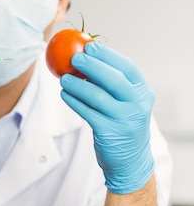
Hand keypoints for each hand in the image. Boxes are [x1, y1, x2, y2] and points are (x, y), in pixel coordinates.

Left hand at [59, 42, 154, 193]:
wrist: (130, 159)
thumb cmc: (123, 122)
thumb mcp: (127, 101)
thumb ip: (112, 82)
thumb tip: (86, 55)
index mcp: (143, 92)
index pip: (127, 68)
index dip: (108, 55)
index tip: (90, 46)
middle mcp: (137, 105)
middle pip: (113, 80)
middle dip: (92, 66)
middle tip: (74, 58)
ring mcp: (125, 120)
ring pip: (97, 97)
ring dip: (78, 85)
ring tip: (63, 78)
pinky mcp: (109, 133)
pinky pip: (88, 113)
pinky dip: (74, 102)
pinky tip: (64, 94)